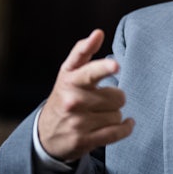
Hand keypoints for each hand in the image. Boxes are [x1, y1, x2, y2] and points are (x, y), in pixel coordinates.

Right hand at [38, 29, 134, 161]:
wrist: (46, 133)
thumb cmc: (66, 95)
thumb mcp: (69, 72)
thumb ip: (84, 51)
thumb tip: (99, 32)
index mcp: (70, 79)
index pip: (88, 71)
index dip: (103, 68)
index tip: (116, 65)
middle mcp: (71, 100)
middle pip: (116, 96)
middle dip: (116, 97)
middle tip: (104, 99)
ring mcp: (77, 122)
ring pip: (117, 115)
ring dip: (115, 114)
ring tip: (101, 114)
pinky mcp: (84, 140)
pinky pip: (117, 132)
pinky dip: (126, 128)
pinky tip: (126, 124)